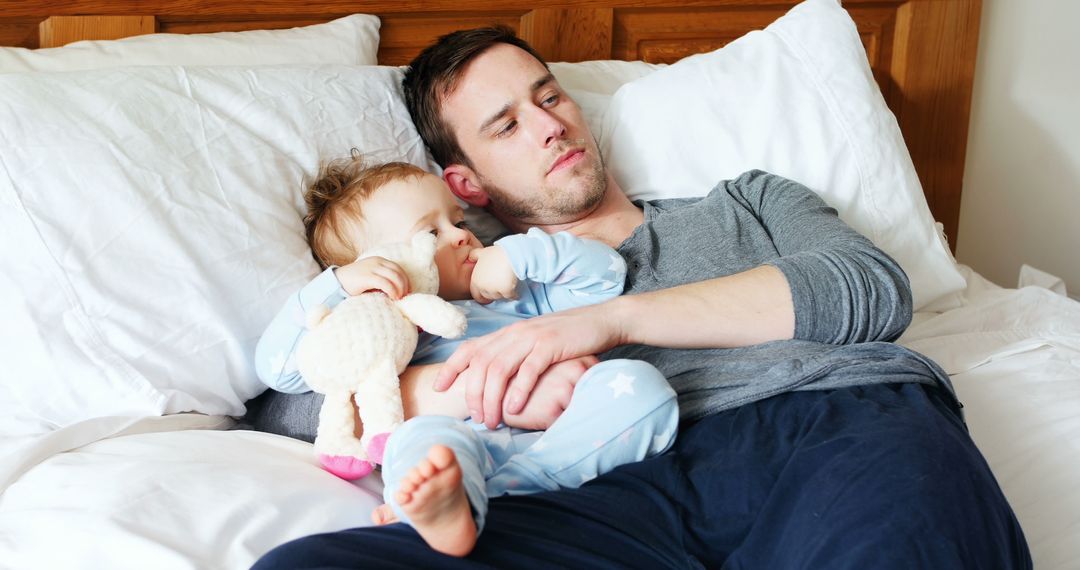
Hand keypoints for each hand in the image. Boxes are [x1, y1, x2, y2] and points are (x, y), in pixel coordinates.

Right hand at [334, 256, 409, 297]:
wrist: (336, 281)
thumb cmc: (355, 283)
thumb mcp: (371, 276)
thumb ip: (382, 278)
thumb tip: (398, 291)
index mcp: (379, 260)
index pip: (398, 268)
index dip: (405, 280)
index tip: (407, 291)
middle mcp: (377, 262)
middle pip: (398, 272)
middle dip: (404, 285)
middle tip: (404, 297)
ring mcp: (372, 268)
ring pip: (394, 277)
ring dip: (400, 289)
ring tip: (398, 298)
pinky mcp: (367, 276)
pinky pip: (385, 283)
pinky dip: (392, 290)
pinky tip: (393, 297)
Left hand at [434, 303, 624, 428]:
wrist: (601, 320)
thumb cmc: (568, 337)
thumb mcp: (534, 343)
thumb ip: (515, 357)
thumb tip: (495, 383)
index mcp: (508, 333)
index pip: (470, 348)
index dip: (451, 367)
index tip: (439, 388)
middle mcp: (514, 333)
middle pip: (481, 364)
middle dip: (474, 395)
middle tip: (478, 419)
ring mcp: (532, 338)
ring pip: (499, 369)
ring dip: (492, 398)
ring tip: (492, 420)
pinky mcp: (551, 345)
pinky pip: (528, 370)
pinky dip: (517, 391)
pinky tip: (513, 409)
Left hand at [468, 246, 517, 303]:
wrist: (511, 254)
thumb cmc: (497, 253)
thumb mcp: (482, 252)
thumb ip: (474, 256)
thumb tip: (470, 258)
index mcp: (476, 280)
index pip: (476, 295)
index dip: (482, 296)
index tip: (488, 297)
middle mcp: (483, 286)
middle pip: (489, 296)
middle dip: (494, 294)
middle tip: (500, 288)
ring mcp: (494, 289)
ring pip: (500, 297)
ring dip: (504, 294)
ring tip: (508, 286)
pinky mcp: (506, 291)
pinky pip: (511, 296)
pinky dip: (514, 295)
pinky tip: (516, 291)